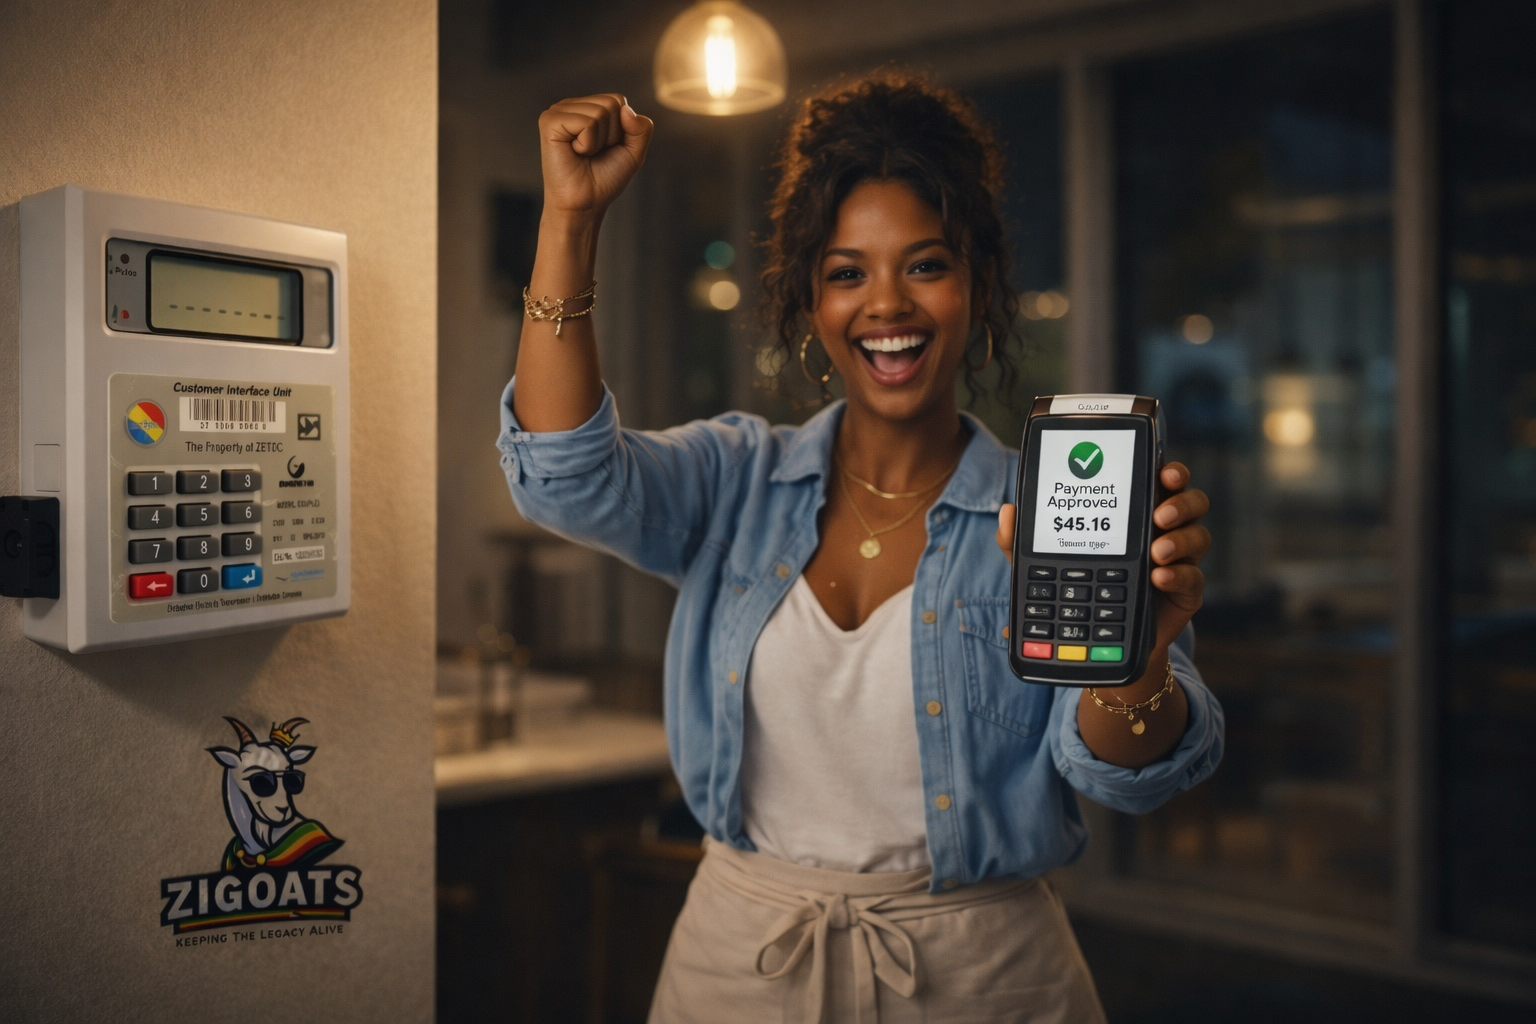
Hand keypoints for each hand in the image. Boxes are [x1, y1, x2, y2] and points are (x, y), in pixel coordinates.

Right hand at [539, 94, 653, 216]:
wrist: (585, 203)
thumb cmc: (604, 179)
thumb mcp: (633, 152)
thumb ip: (641, 128)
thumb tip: (625, 109)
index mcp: (587, 107)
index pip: (618, 100)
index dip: (622, 129)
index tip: (606, 149)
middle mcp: (571, 105)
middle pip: (611, 103)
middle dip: (611, 134)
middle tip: (594, 153)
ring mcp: (558, 111)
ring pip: (600, 111)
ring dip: (599, 141)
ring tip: (583, 154)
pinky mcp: (550, 121)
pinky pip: (587, 122)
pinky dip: (587, 143)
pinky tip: (574, 152)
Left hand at [995, 462, 1210, 648]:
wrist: (1100, 640)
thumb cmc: (1076, 588)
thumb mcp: (1043, 565)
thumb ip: (1021, 542)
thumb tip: (1006, 512)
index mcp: (1135, 513)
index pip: (1161, 482)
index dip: (1170, 472)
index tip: (1164, 471)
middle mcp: (1163, 532)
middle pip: (1191, 503)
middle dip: (1181, 502)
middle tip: (1160, 513)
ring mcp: (1177, 562)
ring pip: (1199, 537)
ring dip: (1181, 539)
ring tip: (1155, 550)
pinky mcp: (1185, 593)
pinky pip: (1194, 578)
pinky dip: (1179, 575)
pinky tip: (1158, 576)